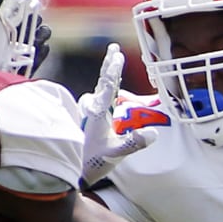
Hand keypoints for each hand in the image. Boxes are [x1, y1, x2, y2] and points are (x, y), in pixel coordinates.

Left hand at [79, 45, 160, 185]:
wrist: (69, 173)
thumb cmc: (91, 162)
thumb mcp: (115, 154)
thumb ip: (134, 142)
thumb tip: (154, 133)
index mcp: (98, 113)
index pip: (108, 86)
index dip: (113, 69)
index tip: (118, 54)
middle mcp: (92, 110)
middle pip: (102, 83)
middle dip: (109, 65)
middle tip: (114, 48)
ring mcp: (89, 115)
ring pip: (99, 92)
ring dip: (108, 80)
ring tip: (113, 66)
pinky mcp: (88, 121)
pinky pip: (99, 102)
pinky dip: (105, 93)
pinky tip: (111, 97)